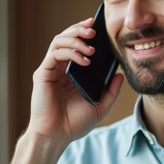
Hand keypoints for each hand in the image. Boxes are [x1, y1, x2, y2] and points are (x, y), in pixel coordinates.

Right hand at [28, 16, 123, 146]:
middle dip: (80, 30)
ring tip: (91, 45)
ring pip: (59, 41)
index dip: (85, 33)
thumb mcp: (100, 106)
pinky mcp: (43, 74)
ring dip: (75, 38)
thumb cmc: (74, 123)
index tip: (98, 27)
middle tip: (94, 30)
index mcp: (71, 72)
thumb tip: (120, 74)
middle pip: (66, 38)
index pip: (76, 45)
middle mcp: (59, 68)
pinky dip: (70, 52)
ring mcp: (50, 70)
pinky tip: (84, 59)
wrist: (57, 136)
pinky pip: (55, 54)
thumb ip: (111, 91)